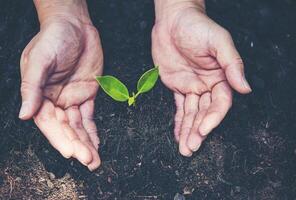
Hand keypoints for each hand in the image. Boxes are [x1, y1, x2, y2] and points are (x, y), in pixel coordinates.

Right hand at [19, 2, 102, 170]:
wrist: (75, 25)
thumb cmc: (53, 38)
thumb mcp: (39, 60)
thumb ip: (32, 87)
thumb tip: (24, 115)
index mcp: (40, 95)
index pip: (48, 123)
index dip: (59, 139)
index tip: (70, 153)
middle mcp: (54, 100)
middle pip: (65, 128)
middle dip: (76, 145)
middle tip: (88, 161)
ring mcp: (71, 99)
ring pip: (78, 126)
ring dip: (86, 143)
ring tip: (94, 160)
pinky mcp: (87, 94)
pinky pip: (90, 116)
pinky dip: (93, 131)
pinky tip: (96, 144)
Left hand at [152, 0, 250, 155]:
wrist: (172, 21)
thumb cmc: (196, 26)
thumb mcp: (218, 41)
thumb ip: (232, 64)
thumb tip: (245, 88)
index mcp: (220, 76)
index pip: (220, 102)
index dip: (213, 117)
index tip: (204, 129)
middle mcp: (208, 85)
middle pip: (205, 112)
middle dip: (199, 130)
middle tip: (191, 147)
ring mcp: (192, 87)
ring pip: (192, 114)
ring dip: (189, 131)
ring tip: (185, 149)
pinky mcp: (177, 87)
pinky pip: (179, 108)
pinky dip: (178, 122)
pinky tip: (179, 135)